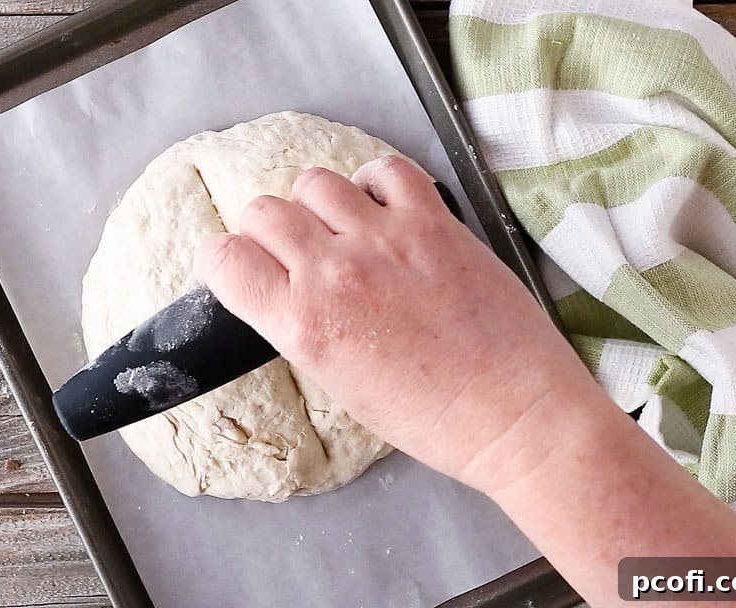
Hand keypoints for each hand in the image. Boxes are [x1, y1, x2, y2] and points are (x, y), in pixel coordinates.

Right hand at [194, 155, 607, 491]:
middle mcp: (334, 272)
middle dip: (269, 231)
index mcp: (302, 324)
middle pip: (262, 210)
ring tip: (344, 231)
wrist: (512, 415)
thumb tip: (282, 286)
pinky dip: (375, 183)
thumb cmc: (430, 417)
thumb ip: (300, 325)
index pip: (223, 258)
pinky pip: (384, 169)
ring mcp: (385, 239)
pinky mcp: (433, 221)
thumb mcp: (337, 382)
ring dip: (319, 204)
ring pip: (314, 182)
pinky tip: (385, 211)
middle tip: (297, 253)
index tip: (240, 267)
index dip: (223, 261)